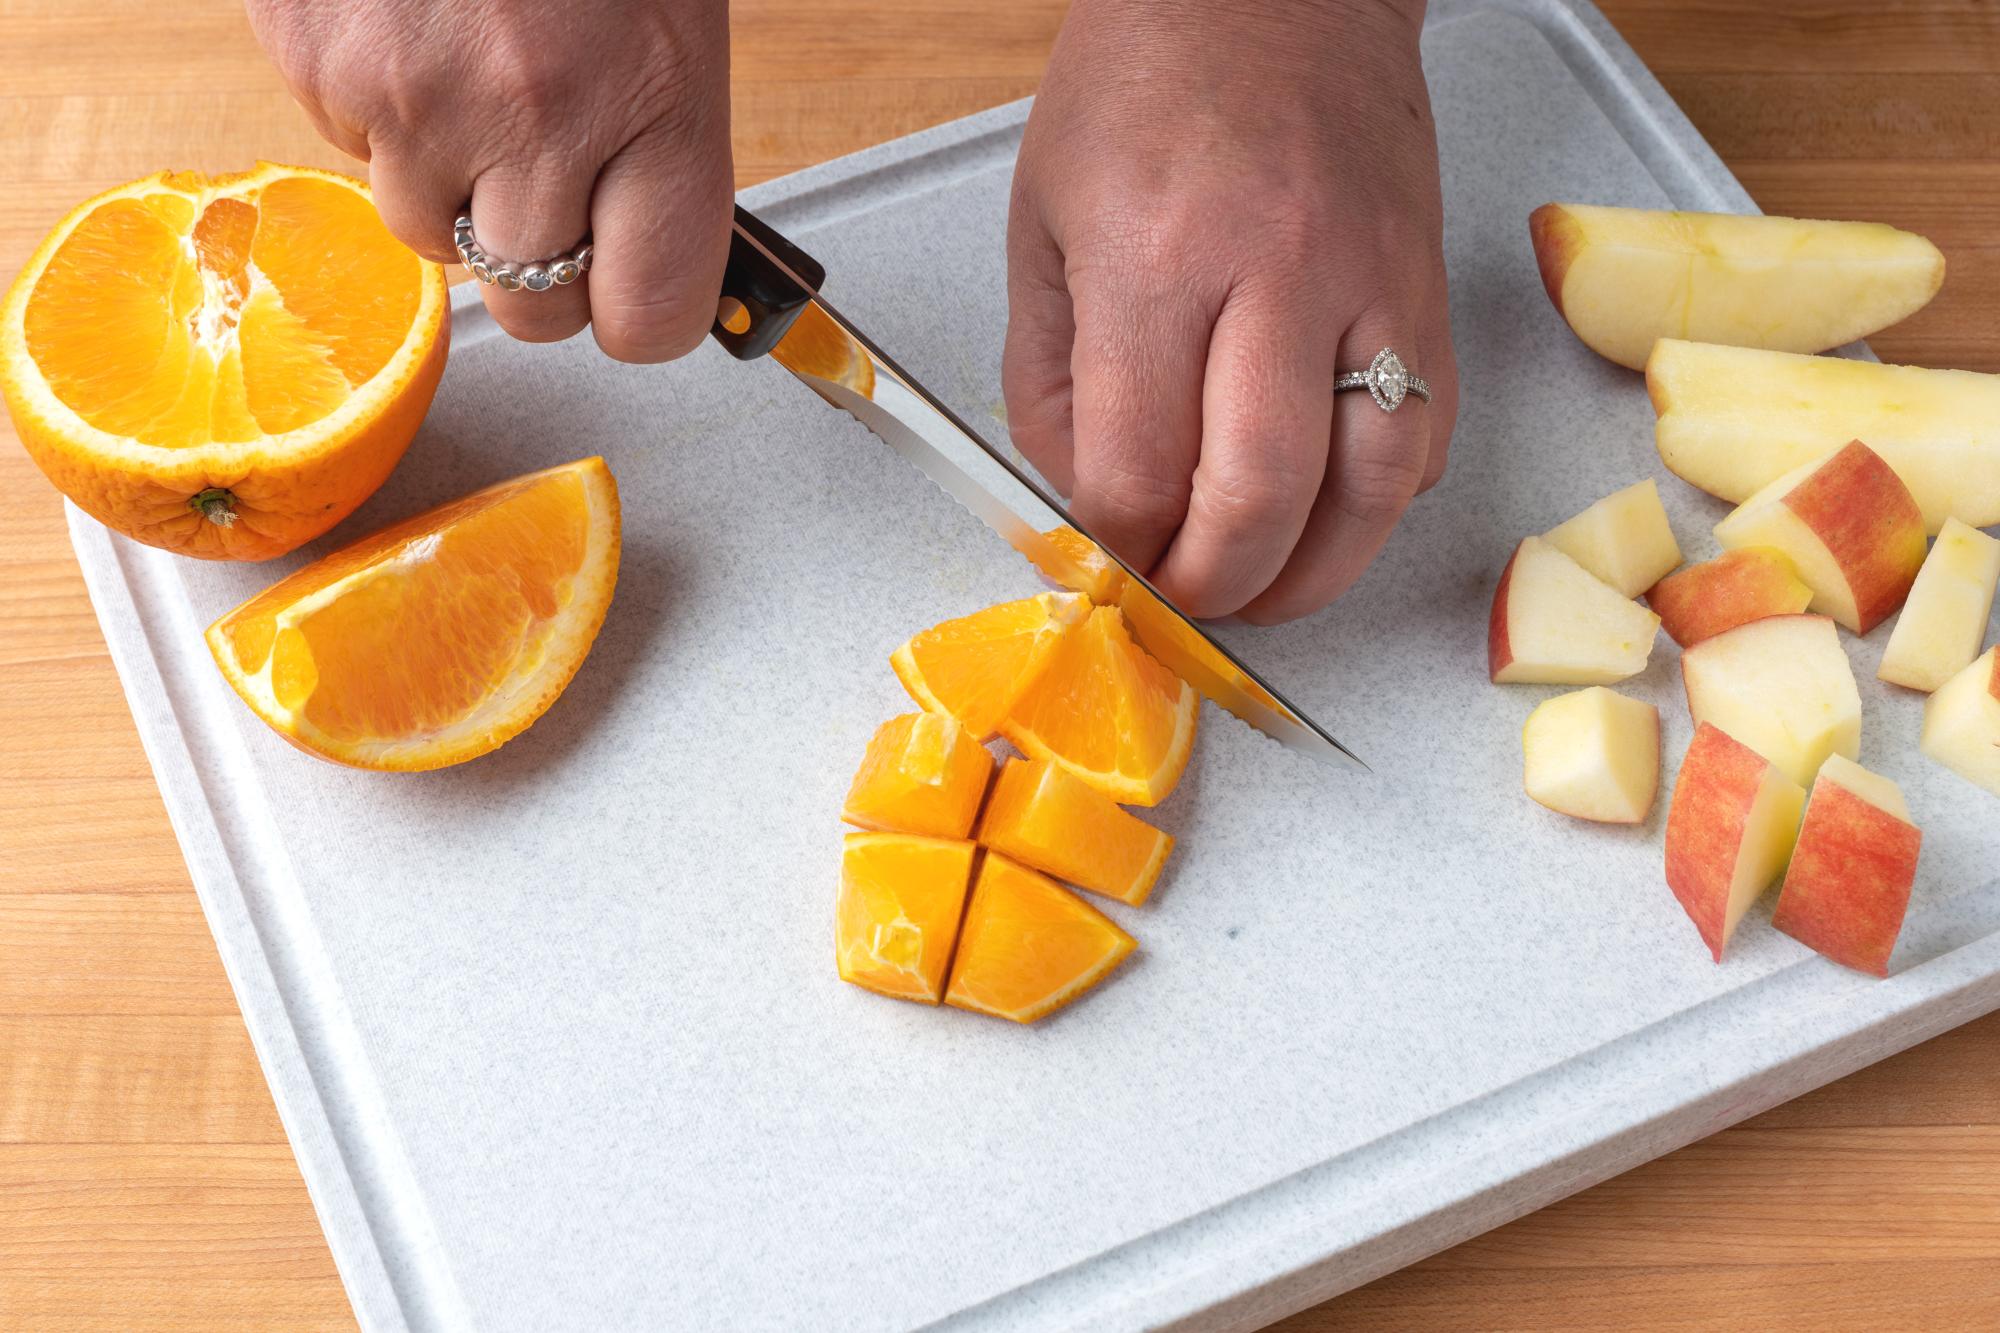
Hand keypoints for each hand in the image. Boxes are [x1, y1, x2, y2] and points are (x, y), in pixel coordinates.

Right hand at [245, 0, 733, 360]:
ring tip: (473, 71)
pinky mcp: (324, 67)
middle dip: (540, 264)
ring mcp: (419, 100)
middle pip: (534, 307)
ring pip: (432, 238)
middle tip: (545, 180)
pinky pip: (353, 152)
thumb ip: (661, 147)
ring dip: (452, 182)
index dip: (636, 313)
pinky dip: (381, 110)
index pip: (654, 315)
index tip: (628, 292)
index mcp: (658, 100)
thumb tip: (656, 265)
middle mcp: (540, 117)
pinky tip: (413, 28)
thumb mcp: (664, 20)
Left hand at [1003, 0, 1457, 622]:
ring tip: (1261, 591)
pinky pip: (1425, 443)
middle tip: (1184, 598)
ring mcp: (1371, 285)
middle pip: (1256, 503)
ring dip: (1310, 576)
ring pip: (1368, 494)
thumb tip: (1086, 503)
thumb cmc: (1145, 82)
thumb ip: (1047, 381)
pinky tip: (1327, 510)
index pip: (1139, 472)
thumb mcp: (1040, 223)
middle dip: (1212, 588)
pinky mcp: (1429, 291)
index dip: (1121, 553)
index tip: (1112, 566)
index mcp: (1156, 258)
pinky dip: (1376, 507)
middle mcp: (1276, 274)